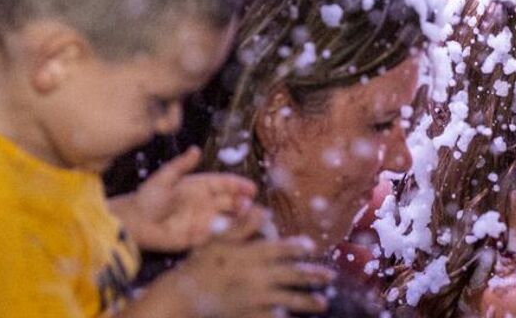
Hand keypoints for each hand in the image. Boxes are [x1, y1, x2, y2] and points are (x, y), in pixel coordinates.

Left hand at [113, 148, 257, 252]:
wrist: (136, 222)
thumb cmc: (148, 198)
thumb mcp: (165, 178)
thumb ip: (181, 165)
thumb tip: (196, 149)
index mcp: (200, 186)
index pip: (224, 184)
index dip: (238, 185)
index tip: (251, 188)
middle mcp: (206, 203)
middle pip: (230, 202)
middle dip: (243, 203)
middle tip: (252, 206)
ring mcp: (204, 220)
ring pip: (228, 218)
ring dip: (241, 219)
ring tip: (252, 219)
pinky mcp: (199, 238)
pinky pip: (217, 236)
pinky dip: (229, 234)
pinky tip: (237, 233)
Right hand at [162, 211, 332, 316]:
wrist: (185, 296)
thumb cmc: (201, 265)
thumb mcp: (219, 239)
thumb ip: (243, 225)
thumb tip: (263, 209)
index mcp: (253, 255)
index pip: (282, 249)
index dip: (298, 247)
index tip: (310, 247)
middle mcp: (259, 276)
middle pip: (292, 275)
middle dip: (313, 275)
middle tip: (330, 276)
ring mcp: (256, 299)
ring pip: (288, 299)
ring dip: (307, 301)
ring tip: (322, 303)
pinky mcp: (250, 315)